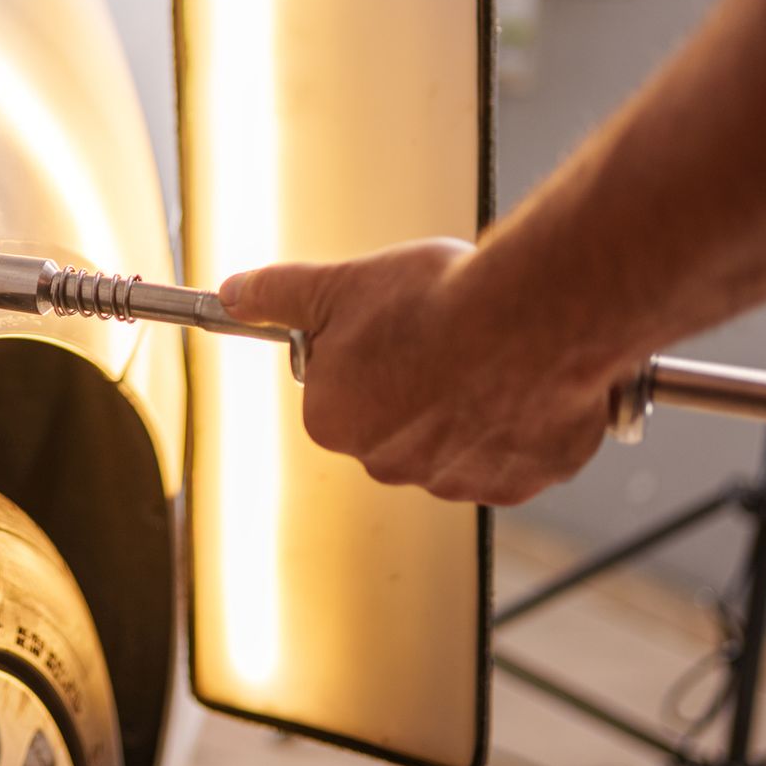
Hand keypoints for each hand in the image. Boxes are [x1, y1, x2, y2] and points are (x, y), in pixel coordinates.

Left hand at [219, 238, 612, 505]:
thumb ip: (278, 295)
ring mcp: (460, 480)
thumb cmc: (436, 300)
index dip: (366, 352)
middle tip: (444, 336)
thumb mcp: (338, 284)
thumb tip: (233, 294)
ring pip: (457, 441)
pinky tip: (522, 381)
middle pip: (397, 420)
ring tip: (488, 353)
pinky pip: (513, 454)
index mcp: (335, 422)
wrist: (532, 314)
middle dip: (418, 384)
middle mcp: (389, 465)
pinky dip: (519, 424)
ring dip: (470, 406)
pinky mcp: (521, 480)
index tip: (394, 327)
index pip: (338, 391)